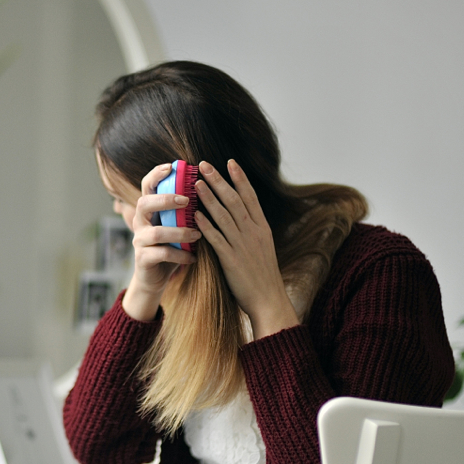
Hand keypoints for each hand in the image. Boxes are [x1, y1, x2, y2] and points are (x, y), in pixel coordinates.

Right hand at [122, 164, 200, 320]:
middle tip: (186, 200)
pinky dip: (181, 255)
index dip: (156, 175)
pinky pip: (162, 254)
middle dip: (165, 199)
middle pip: (144, 203)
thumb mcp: (176, 225)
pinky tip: (194, 257)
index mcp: (149, 210)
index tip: (171, 167)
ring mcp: (139, 241)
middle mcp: (140, 222)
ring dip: (180, 232)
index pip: (146, 186)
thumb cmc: (172, 246)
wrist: (157, 277)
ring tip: (197, 235)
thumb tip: (206, 186)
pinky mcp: (143, 259)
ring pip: (156, 232)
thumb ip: (183, 209)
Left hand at [194, 160, 299, 339]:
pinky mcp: (231, 260)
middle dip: (219, 180)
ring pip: (224, 216)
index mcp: (262, 228)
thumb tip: (241, 217)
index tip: (230, 161)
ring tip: (196, 182)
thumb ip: (251, 231)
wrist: (269, 301)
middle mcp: (253, 232)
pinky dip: (206, 225)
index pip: (250, 197)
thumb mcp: (263, 248)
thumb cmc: (263, 276)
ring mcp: (243, 245)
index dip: (239, 178)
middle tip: (204, 164)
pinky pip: (216, 239)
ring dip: (209, 197)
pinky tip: (195, 214)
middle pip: (235, 200)